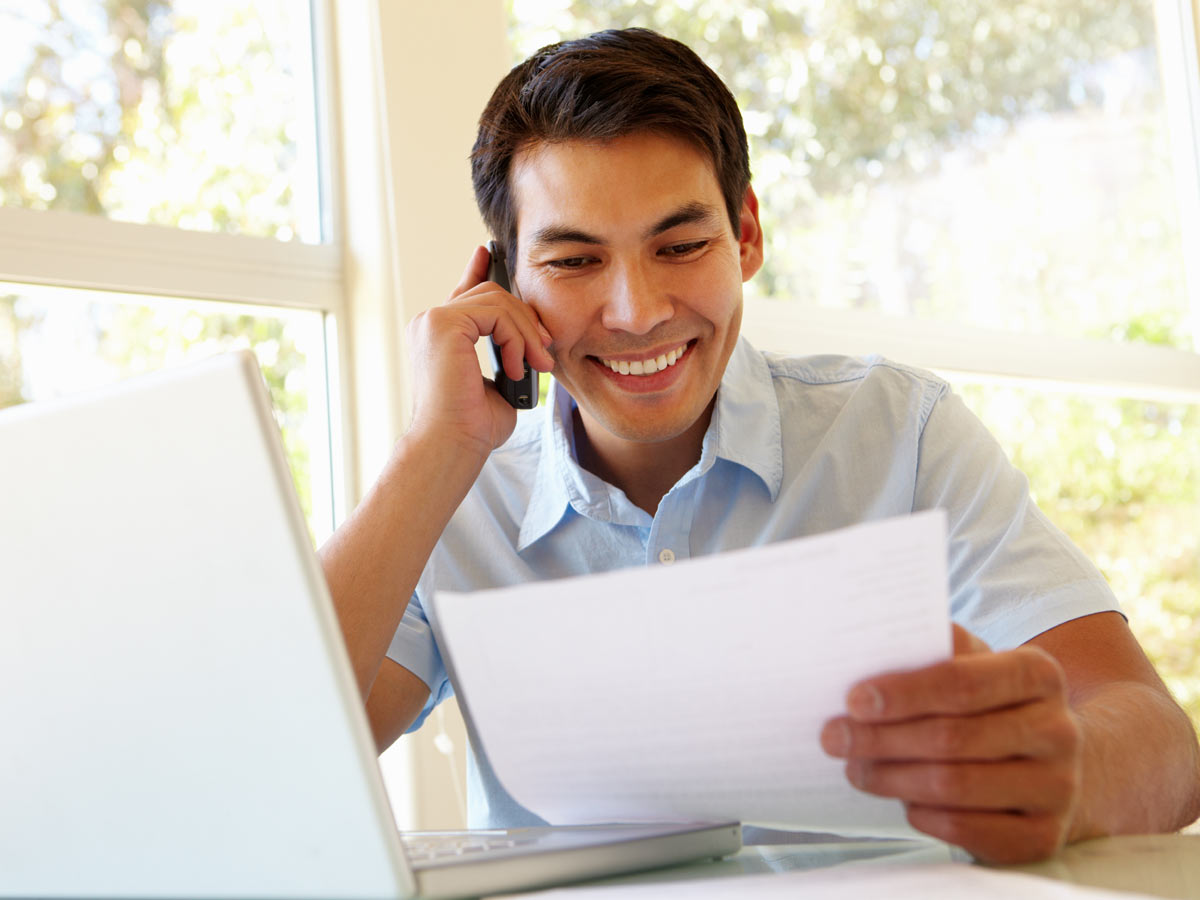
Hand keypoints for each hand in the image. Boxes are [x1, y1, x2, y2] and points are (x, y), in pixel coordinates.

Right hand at [405, 246, 554, 456]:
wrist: (451, 444)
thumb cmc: (473, 427)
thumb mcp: (498, 384)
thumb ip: (506, 356)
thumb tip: (529, 344)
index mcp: (439, 335)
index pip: (464, 292)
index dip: (479, 270)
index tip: (490, 254)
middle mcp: (430, 323)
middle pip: (490, 294)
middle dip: (525, 319)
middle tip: (545, 353)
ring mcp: (432, 321)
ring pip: (497, 301)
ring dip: (526, 334)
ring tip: (537, 366)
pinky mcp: (441, 324)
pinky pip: (495, 313)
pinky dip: (516, 339)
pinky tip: (515, 367)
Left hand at [820, 625, 1082, 862]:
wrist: (1049, 761)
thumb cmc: (990, 703)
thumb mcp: (972, 663)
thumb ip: (932, 650)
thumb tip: (869, 644)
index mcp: (1038, 673)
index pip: (962, 682)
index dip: (903, 693)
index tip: (854, 700)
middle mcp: (1058, 730)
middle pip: (952, 737)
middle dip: (881, 738)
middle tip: (835, 737)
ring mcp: (1058, 788)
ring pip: (955, 786)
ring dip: (892, 778)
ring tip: (856, 768)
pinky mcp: (1044, 836)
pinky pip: (969, 829)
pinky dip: (924, 815)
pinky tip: (901, 801)